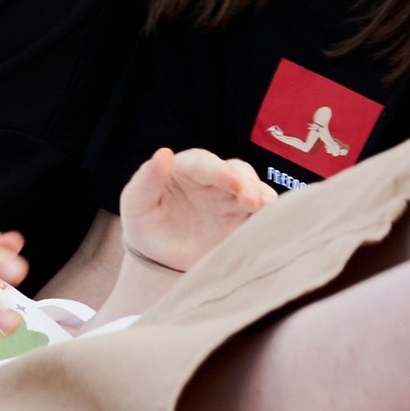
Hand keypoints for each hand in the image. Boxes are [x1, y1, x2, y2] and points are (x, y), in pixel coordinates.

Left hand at [117, 143, 272, 274]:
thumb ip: (146, 180)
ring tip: (265, 210)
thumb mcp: (135, 204)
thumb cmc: (145, 224)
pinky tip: (273, 225)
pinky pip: (263, 215)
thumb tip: (163, 153)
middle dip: (248, 184)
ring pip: (256, 190)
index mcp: (187, 169)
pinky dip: (271, 217)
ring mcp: (232, 200)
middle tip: (252, 202)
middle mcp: (215, 180)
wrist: (160, 257)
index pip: (206, 163)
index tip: (232, 182)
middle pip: (239, 172)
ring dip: (264, 198)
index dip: (220, 170)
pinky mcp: (244, 220)